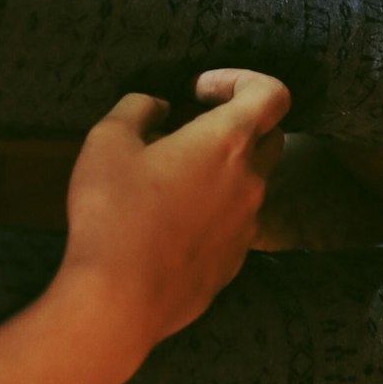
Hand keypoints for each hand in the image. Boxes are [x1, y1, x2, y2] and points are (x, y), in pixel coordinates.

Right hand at [59, 69, 289, 355]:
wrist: (117, 304)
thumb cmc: (113, 215)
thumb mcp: (108, 141)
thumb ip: (139, 108)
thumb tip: (159, 107)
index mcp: (228, 143)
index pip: (274, 93)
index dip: (242, 79)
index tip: (198, 91)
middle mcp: (250, 181)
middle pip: (270, 136)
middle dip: (237, 123)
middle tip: (187, 130)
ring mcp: (246, 226)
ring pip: (250, 182)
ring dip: (222, 170)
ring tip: (169, 179)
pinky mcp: (233, 262)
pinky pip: (233, 223)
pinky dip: (212, 210)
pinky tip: (169, 223)